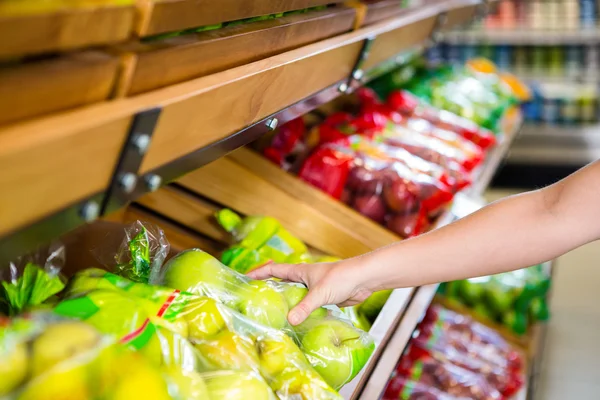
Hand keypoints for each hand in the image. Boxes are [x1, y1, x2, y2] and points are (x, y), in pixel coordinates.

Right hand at [247, 260, 373, 324]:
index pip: (273, 270)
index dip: (258, 273)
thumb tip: (290, 321)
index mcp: (299, 271)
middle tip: (253, 300)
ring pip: (294, 296)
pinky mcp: (323, 299)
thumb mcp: (320, 292)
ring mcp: (313, 289)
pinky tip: (294, 324)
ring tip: (270, 315)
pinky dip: (299, 313)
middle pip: (281, 283)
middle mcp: (304, 279)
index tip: (244, 278)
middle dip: (268, 289)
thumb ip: (305, 306)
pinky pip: (306, 307)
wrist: (364, 280)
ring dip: (284, 303)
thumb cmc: (342, 278)